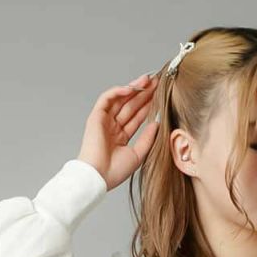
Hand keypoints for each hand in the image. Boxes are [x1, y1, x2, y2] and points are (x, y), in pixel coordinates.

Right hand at [78, 73, 159, 191]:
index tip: (160, 96)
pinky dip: (118, 92)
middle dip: (143, 93)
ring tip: (147, 80)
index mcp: (120, 137)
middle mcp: (112, 127)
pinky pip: (107, 99)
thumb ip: (147, 139)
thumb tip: (156, 123)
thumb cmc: (114, 171)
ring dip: (133, 88)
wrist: (98, 176)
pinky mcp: (96, 116)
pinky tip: (131, 88)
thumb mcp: (138, 154)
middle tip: (156, 82)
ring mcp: (104, 121)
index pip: (136, 117)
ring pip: (120, 100)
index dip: (148, 106)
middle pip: (130, 106)